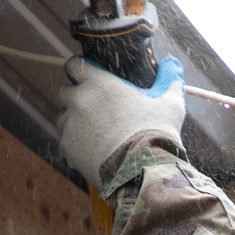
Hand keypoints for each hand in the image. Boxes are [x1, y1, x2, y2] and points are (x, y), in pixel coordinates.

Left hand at [57, 54, 185, 185]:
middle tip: (94, 110)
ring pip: (63, 118)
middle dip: (75, 98)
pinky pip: (66, 143)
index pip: (75, 65)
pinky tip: (94, 152)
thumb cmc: (156, 133)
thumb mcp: (170, 104)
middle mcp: (80, 101)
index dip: (80, 70)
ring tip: (95, 135)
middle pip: (64, 92)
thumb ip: (169, 80)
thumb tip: (172, 63)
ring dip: (74, 123)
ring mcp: (71, 125)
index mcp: (100, 84)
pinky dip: (76, 146)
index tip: (88, 78)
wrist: (143, 171)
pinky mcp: (68, 148)